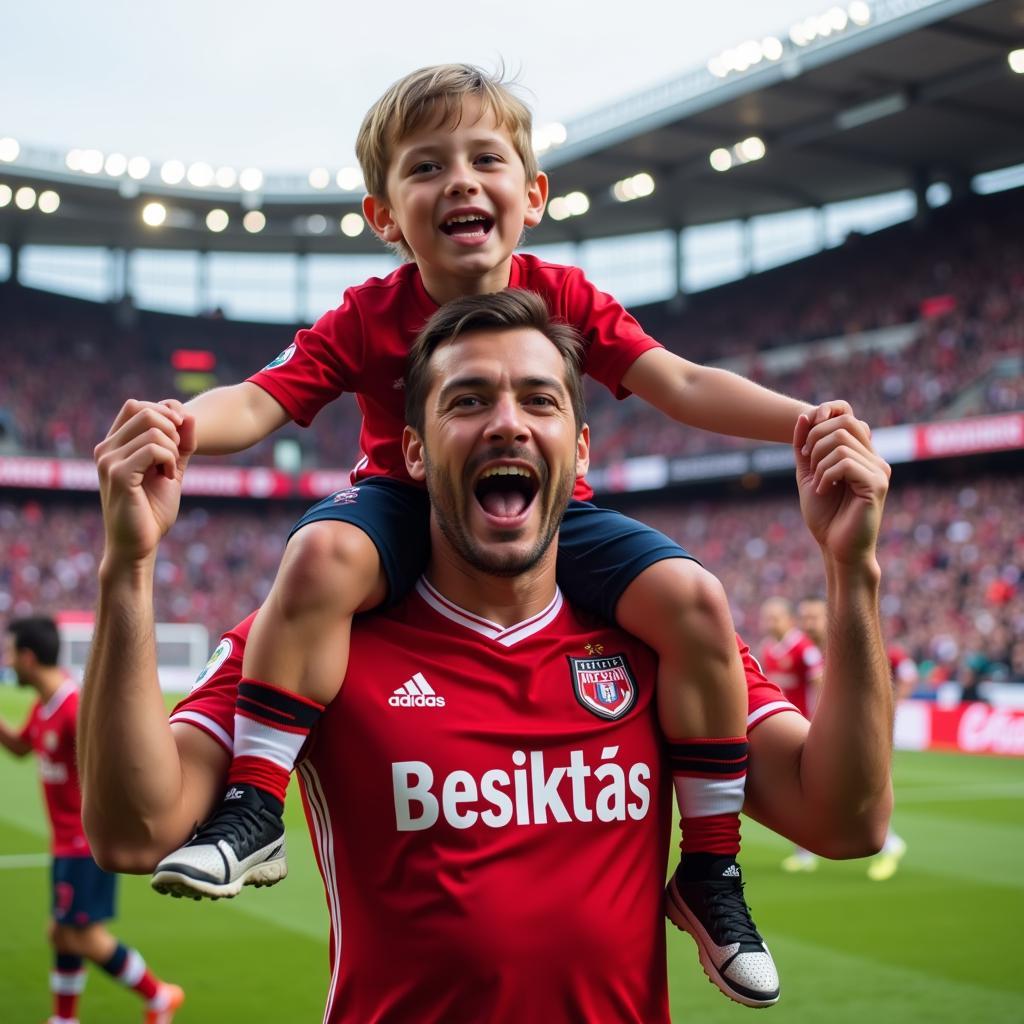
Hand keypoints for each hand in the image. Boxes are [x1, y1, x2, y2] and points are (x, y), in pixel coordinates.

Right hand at [93, 400, 195, 564]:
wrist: (139, 544)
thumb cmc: (152, 510)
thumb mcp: (171, 469)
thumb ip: (181, 443)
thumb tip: (190, 414)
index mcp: (113, 445)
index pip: (136, 406)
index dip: (163, 413)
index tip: (178, 439)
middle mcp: (105, 449)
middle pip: (145, 411)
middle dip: (172, 430)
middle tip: (176, 458)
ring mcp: (108, 460)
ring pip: (153, 430)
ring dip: (173, 450)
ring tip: (171, 472)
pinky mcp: (118, 474)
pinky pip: (154, 449)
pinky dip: (170, 460)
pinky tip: (169, 478)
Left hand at [794, 407, 889, 566]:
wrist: (835, 548)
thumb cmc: (825, 516)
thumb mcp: (808, 475)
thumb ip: (805, 447)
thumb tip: (804, 415)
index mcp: (861, 454)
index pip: (848, 415)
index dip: (825, 416)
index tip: (804, 446)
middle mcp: (874, 458)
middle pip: (845, 423)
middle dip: (816, 440)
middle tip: (809, 465)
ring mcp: (879, 470)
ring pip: (842, 443)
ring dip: (819, 463)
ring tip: (818, 484)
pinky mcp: (877, 485)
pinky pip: (845, 463)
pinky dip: (826, 475)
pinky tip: (824, 491)